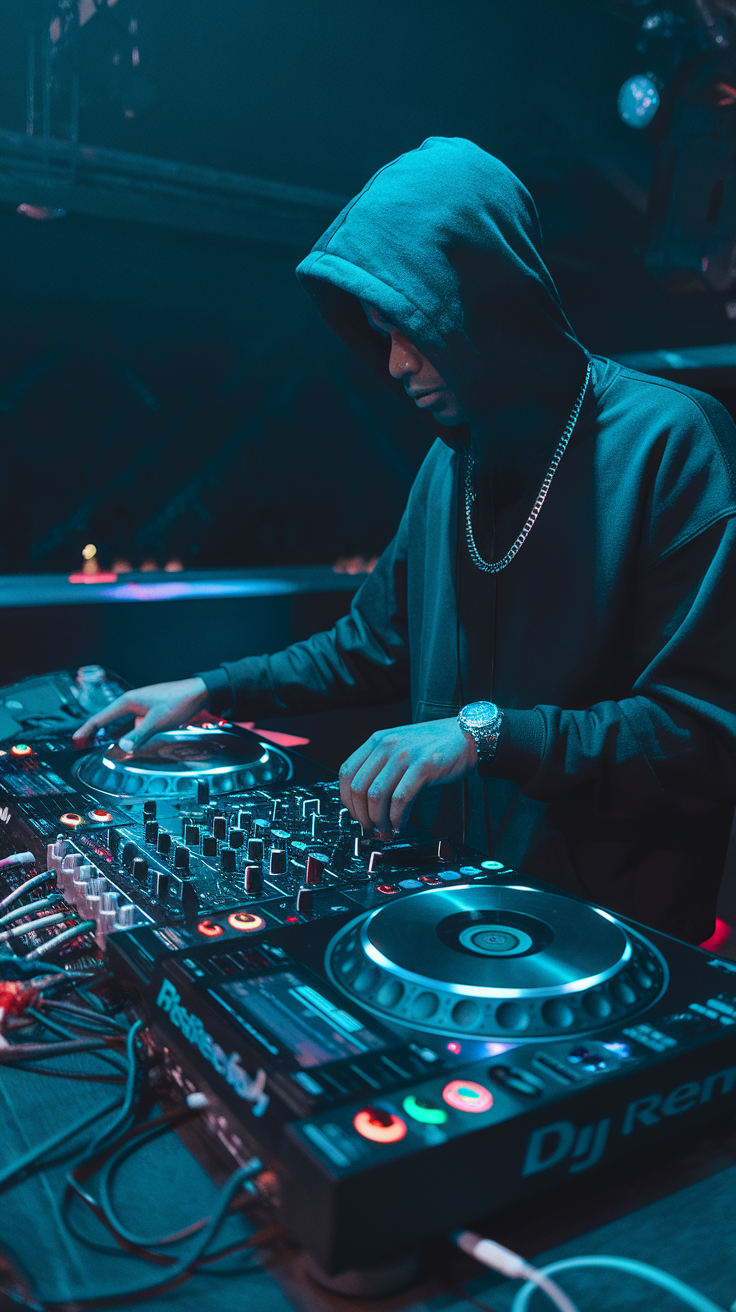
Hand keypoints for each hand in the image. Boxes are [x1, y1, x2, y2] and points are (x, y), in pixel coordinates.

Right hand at [72, 677, 208, 752]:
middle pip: (106, 719)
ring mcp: (140, 707)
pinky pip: (131, 724)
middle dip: (92, 731)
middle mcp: (131, 702)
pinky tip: (124, 742)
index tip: (75, 741)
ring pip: (118, 722)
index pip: (101, 718)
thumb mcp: (157, 721)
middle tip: (79, 745)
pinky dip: (123, 733)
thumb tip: (122, 748)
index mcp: (128, 701)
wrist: (199, 692)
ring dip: (107, 733)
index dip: (86, 730)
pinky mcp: (149, 711)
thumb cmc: (178, 702)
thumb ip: (139, 735)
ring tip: (94, 744)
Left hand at [339, 718, 476, 838]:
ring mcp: (405, 755)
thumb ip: (382, 766)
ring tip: (386, 830)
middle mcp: (387, 745)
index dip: (347, 801)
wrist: (467, 735)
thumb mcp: (400, 746)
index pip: (346, 773)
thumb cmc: (435, 745)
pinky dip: (397, 818)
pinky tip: (401, 824)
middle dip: (362, 816)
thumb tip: (366, 801)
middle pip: (358, 789)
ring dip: (378, 820)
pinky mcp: (424, 766)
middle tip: (371, 828)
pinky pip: (401, 799)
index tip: (355, 815)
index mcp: (377, 740)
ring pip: (376, 796)